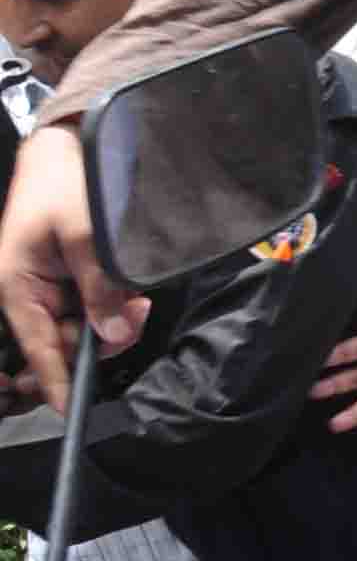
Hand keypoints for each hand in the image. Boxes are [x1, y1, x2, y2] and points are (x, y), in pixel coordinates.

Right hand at [0, 123, 146, 412]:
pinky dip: (115, 305)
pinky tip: (131, 291)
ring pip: (84, 328)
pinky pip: (93, 308)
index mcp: (17, 287)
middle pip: (66, 342)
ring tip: (136, 297)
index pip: (37, 348)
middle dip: (102, 338)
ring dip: (114, 320)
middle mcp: (29, 294)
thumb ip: (100, 285)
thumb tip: (111, 333)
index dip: (55, 381)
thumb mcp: (87, 234)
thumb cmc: (65, 186)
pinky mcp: (71, 281)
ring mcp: (50, 289)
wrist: (65, 150)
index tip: (69, 410)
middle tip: (135, 313)